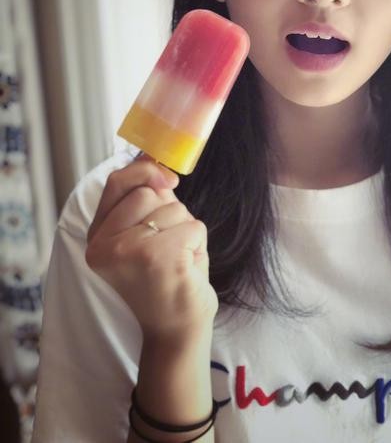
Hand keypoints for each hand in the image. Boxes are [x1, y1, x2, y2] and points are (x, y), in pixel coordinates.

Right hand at [86, 156, 218, 343]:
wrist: (175, 331)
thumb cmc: (164, 278)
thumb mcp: (143, 235)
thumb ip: (144, 199)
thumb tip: (153, 153)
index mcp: (96, 238)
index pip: (116, 182)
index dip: (144, 170)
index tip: (168, 180)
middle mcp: (104, 246)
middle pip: (149, 194)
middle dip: (172, 213)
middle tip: (169, 247)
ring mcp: (129, 251)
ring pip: (175, 209)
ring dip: (187, 231)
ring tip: (178, 260)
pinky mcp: (159, 259)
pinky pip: (194, 227)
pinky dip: (199, 245)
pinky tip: (187, 269)